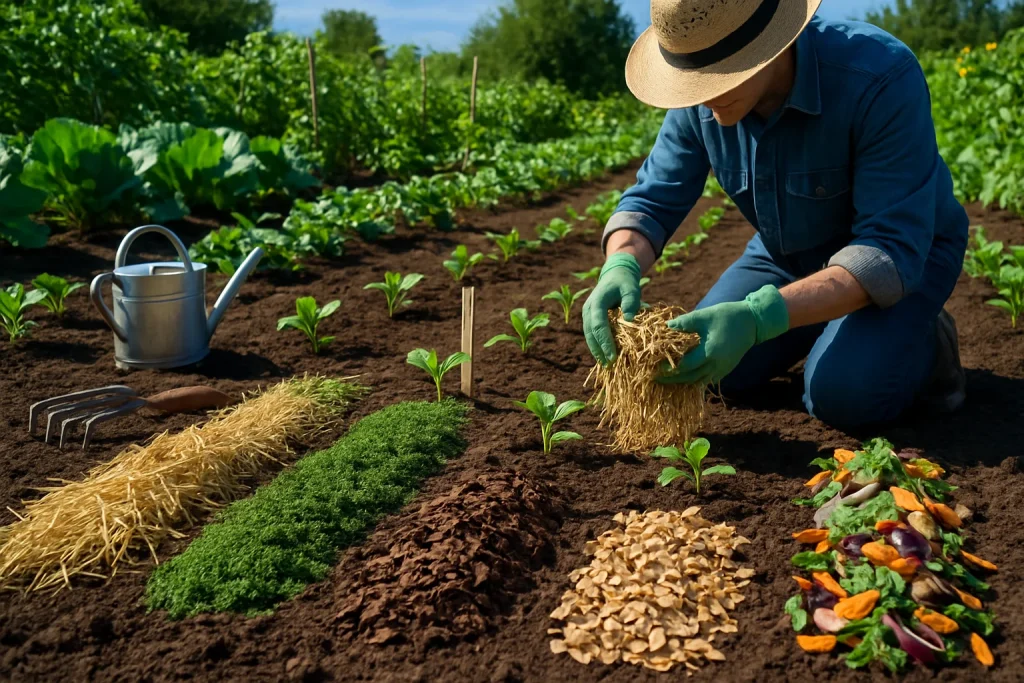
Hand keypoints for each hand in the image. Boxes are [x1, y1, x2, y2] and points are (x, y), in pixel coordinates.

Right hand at [582, 253, 642, 364]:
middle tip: (610, 366)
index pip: (599, 325)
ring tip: (606, 366)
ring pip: (589, 337)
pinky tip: (605, 358)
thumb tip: (630, 321)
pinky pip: (592, 335)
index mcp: (596, 302)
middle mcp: (588, 310)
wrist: (615, 275)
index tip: (613, 356)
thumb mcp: (631, 288)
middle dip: (599, 351)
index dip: (605, 342)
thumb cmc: (625, 282)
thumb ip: (631, 302)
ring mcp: (587, 315)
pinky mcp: (591, 320)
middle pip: (591, 334)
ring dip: (597, 351)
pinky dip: (598, 346)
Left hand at [658, 284, 789, 384]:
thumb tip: (665, 326)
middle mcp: (716, 366)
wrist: (753, 322)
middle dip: (672, 380)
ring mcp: (722, 370)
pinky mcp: (725, 370)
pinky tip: (683, 377)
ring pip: (698, 382)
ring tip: (666, 380)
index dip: (668, 368)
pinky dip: (694, 380)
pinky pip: (707, 380)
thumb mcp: (704, 315)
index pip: (684, 366)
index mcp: (710, 353)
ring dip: (682, 382)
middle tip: (655, 379)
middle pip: (690, 379)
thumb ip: (684, 322)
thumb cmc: (727, 316)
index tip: (654, 367)